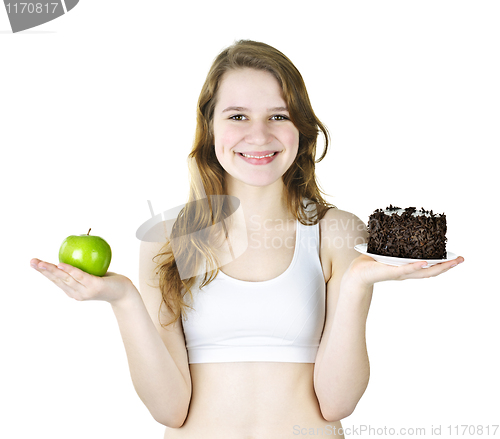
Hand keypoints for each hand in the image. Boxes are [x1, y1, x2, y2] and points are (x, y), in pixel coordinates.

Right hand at [30, 258, 135, 303]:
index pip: (56, 281)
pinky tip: (61, 264)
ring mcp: (84, 291)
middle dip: (42, 271)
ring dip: (51, 270)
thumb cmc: (108, 281)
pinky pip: (79, 276)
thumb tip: (74, 249)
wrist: (124, 293)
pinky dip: (69, 270)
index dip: (44, 272)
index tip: (34, 263)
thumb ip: (83, 268)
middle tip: (31, 262)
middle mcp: (76, 293)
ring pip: (65, 279)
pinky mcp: (94, 287)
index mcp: (73, 291)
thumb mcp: (93, 275)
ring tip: (41, 263)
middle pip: (57, 280)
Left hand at [344, 254, 464, 288]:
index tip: (457, 258)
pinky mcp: (389, 272)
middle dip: (447, 266)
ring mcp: (399, 273)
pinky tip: (424, 263)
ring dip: (437, 267)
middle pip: (431, 271)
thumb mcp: (386, 251)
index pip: (429, 267)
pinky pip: (404, 269)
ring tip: (450, 262)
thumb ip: (396, 243)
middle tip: (461, 260)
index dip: (444, 263)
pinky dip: (414, 267)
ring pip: (421, 272)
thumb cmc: (370, 262)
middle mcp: (406, 272)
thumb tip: (401, 226)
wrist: (356, 275)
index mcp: (407, 268)